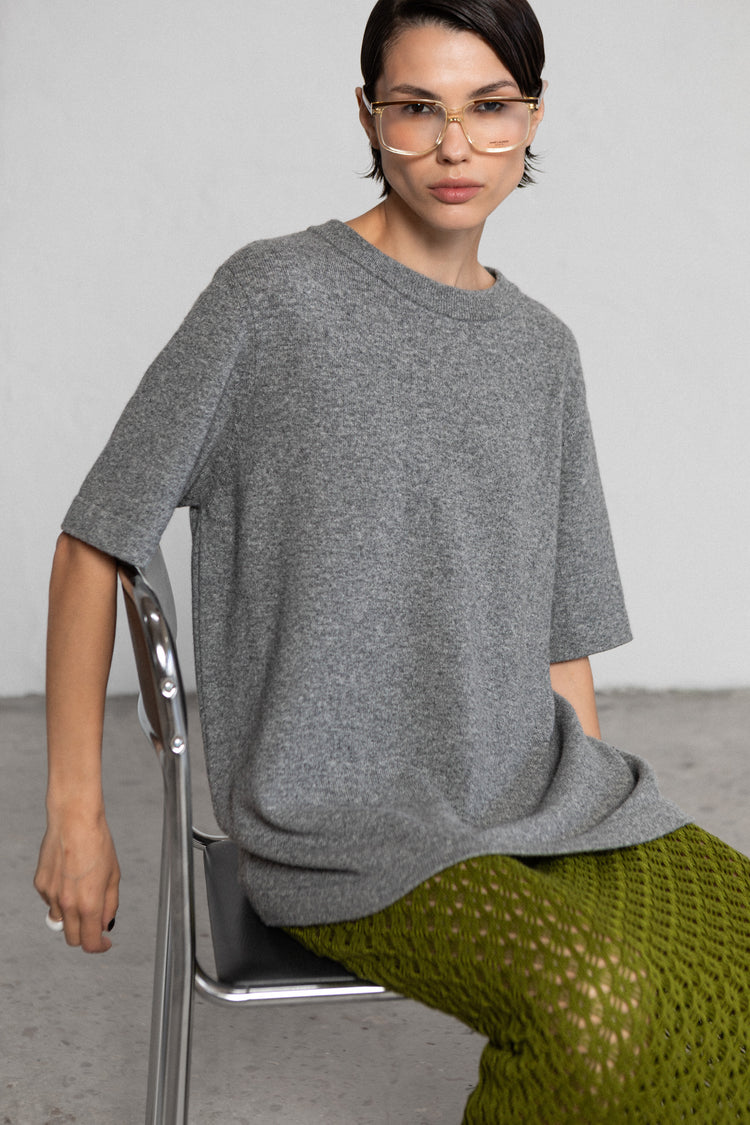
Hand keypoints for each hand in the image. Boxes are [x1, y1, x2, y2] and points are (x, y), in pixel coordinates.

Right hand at [34, 811, 120, 952]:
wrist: (74, 821)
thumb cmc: (97, 843)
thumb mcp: (113, 875)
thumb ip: (109, 904)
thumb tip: (106, 924)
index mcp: (89, 904)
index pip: (90, 943)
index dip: (99, 947)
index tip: (104, 943)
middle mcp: (67, 904)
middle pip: (72, 938)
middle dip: (85, 935)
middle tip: (95, 922)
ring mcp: (51, 895)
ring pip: (60, 920)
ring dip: (72, 915)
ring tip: (82, 888)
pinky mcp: (40, 884)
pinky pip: (51, 901)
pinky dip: (60, 897)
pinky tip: (69, 876)